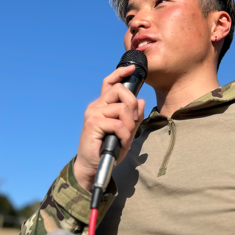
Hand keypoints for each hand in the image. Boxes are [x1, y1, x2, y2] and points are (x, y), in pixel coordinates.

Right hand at [74, 65, 144, 191]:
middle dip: (133, 104)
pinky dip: (124, 135)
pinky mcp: (93, 123)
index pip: (109, 82)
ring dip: (129, 125)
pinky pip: (118, 124)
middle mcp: (96, 106)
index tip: (131, 69)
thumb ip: (134, 117)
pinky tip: (121, 142)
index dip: (120, 73)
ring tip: (126, 137)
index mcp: (103, 105)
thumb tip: (142, 100)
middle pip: (120, 90)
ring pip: (122, 108)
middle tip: (134, 120)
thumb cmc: (108, 149)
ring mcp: (93, 113)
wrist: (93, 166)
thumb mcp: (126, 131)